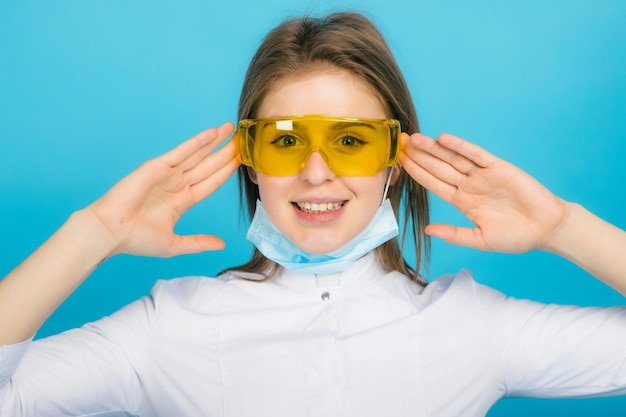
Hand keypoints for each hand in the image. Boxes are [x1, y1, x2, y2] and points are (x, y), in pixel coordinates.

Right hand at [87, 122, 239, 256]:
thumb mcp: (175, 244)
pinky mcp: (156, 167)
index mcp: (182, 201)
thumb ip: (199, 243)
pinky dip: (196, 142)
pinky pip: (181, 152)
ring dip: (214, 142)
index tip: (242, 161)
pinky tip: (211, 133)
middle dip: (225, 152)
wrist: (110, 233)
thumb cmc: (136, 240)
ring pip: (197, 155)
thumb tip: (221, 245)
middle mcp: (177, 184)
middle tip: (242, 139)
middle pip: (208, 165)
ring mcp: (168, 174)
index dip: (227, 171)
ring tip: (230, 128)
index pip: (211, 183)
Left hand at [400, 132, 568, 252]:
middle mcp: (469, 185)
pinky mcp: (499, 168)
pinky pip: (476, 155)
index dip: (416, 173)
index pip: (433, 183)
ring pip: (453, 158)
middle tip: (400, 143)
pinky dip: (461, 147)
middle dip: (419, 156)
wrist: (547, 229)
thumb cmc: (516, 236)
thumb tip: (428, 230)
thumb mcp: (479, 240)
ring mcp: (483, 175)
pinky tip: (444, 139)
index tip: (399, 162)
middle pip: (438, 167)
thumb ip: (454, 234)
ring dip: (434, 148)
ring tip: (415, 138)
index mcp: (462, 201)